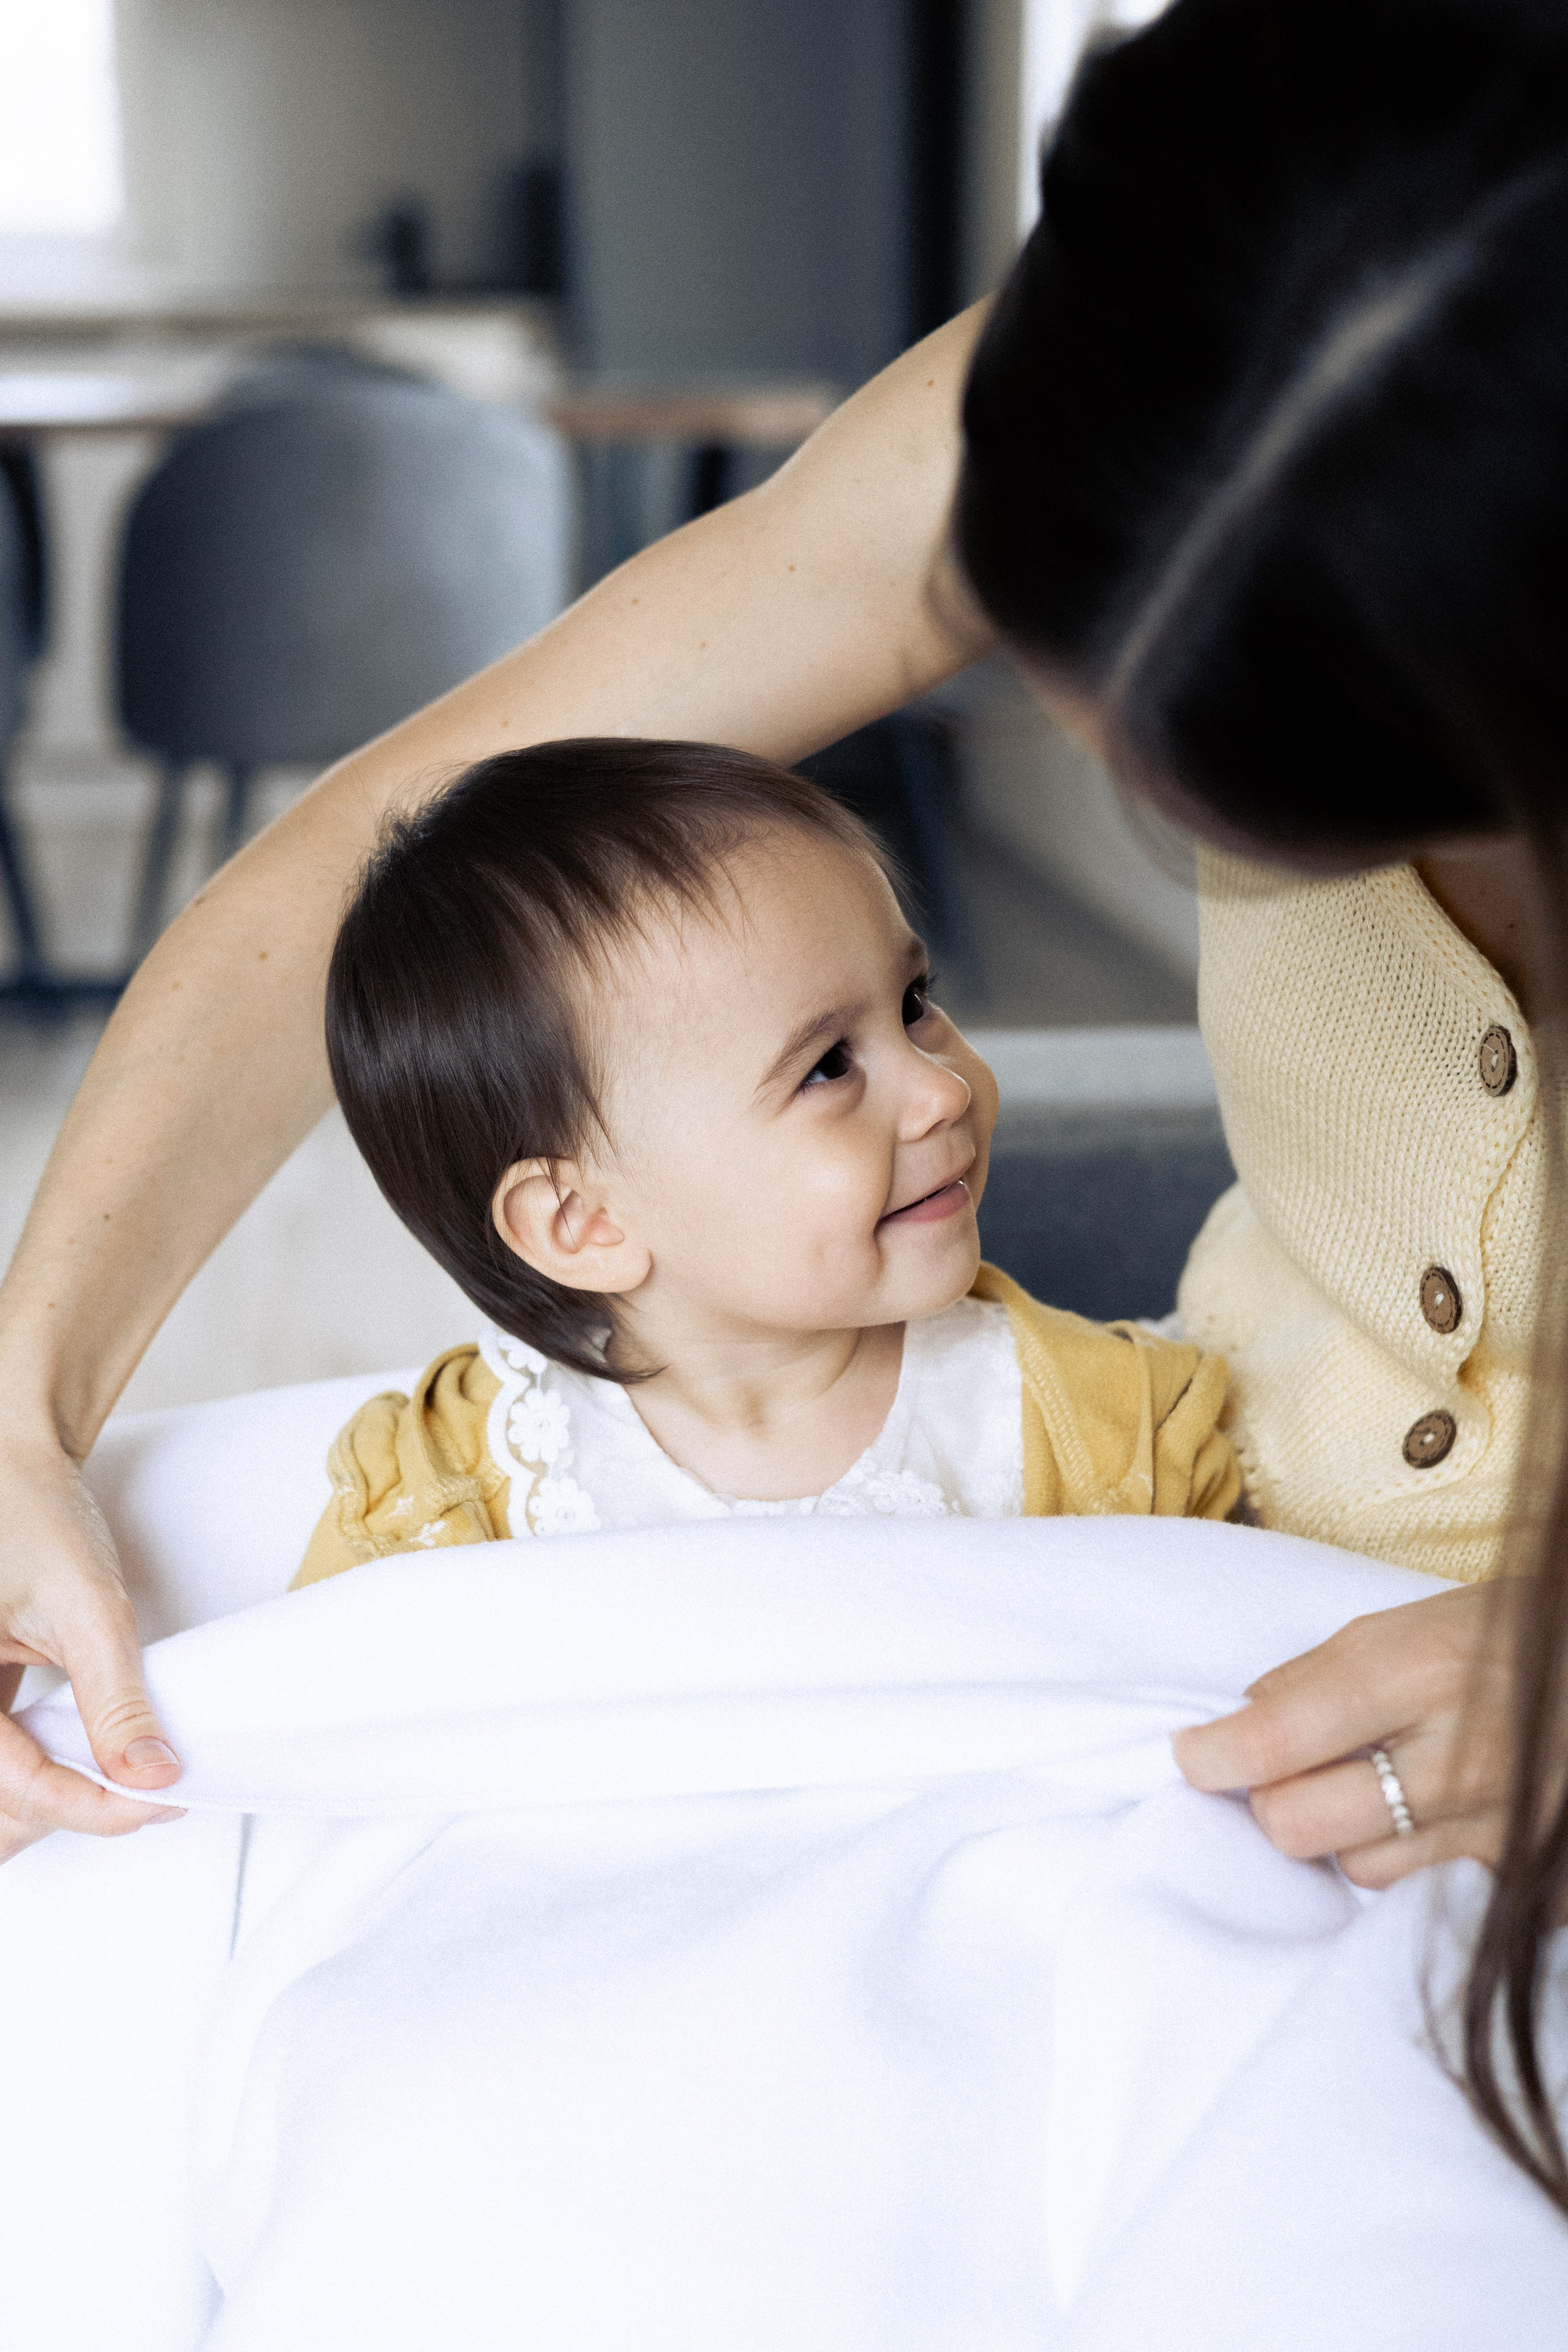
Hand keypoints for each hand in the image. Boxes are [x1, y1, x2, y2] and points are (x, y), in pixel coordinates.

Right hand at [0, 1427, 183, 1862]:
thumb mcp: (85, 1608)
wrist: (13, 1461)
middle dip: (67, 1810)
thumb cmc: (31, 1514)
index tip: (158, 1804)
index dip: (89, 1806)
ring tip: (131, 1784)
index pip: (16, 1785)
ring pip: (5, 1784)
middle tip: (147, 1800)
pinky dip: (51, 1764)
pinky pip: (6, 1751)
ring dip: (60, 1795)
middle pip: (2, 1799)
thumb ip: (114, 1699)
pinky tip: (102, 1759)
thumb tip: (152, 1776)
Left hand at [1172, 1582, 1514, 1887]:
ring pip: (1358, 1870)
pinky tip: (1443, 1819)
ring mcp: (1504, 1831)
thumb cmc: (1521, 1635)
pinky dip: (1416, 1864)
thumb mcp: (1420, 1619)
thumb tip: (1239, 1720)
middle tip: (1291, 1772)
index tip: (1193, 1756)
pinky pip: (1428, 1897)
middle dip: (1276, 1802)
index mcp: (1424, 1669)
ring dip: (1349, 1835)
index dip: (1214, 1754)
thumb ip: (1324, 1673)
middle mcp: (1463, 1758)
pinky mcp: (1534, 1886)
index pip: (1276, 1737)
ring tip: (1392, 1784)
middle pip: (1298, 1825)